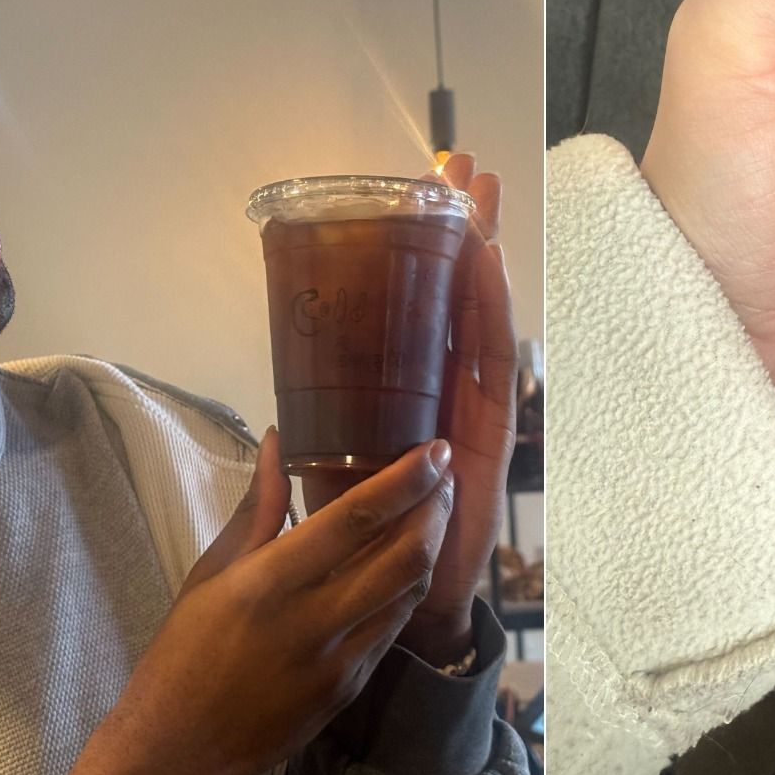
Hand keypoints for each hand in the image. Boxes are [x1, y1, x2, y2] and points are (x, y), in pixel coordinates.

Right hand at [64, 430, 455, 774]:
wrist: (180, 750)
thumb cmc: (183, 654)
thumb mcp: (210, 574)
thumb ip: (257, 509)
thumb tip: (280, 442)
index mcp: (268, 584)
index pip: (357, 519)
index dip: (406, 480)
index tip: (434, 450)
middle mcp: (312, 622)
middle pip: (403, 556)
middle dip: (437, 508)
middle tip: (445, 474)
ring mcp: (339, 661)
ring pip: (409, 593)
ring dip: (431, 546)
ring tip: (435, 509)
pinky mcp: (351, 688)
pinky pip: (394, 628)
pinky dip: (408, 588)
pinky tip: (407, 563)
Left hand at [299, 152, 516, 667]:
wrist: (402, 609)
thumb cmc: (364, 545)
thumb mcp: (325, 484)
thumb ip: (315, 448)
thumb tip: (285, 422)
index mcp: (405, 396)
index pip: (415, 310)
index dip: (420, 253)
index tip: (417, 193)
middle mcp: (444, 393)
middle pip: (457, 297)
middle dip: (461, 231)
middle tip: (461, 166)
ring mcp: (471, 408)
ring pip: (479, 316)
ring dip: (481, 251)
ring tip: (480, 193)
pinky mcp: (489, 432)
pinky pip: (489, 364)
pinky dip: (489, 311)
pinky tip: (486, 262)